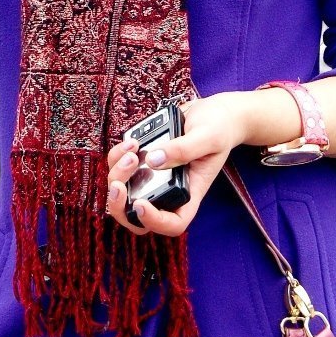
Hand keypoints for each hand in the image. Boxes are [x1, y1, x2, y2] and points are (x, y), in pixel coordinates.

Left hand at [106, 93, 246, 236]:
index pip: (173, 223)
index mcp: (190, 192)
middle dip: (120, 205)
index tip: (140, 203)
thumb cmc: (218, 129)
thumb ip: (184, 149)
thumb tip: (152, 160)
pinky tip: (130, 141)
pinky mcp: (143, 159)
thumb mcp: (208, 137)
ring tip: (130, 149)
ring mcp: (154, 176)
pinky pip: (121, 166)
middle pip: (137, 215)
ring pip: (124, 191)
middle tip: (118, 183)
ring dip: (117, 174)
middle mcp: (169, 188)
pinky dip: (118, 156)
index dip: (154, 221)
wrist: (213, 113)